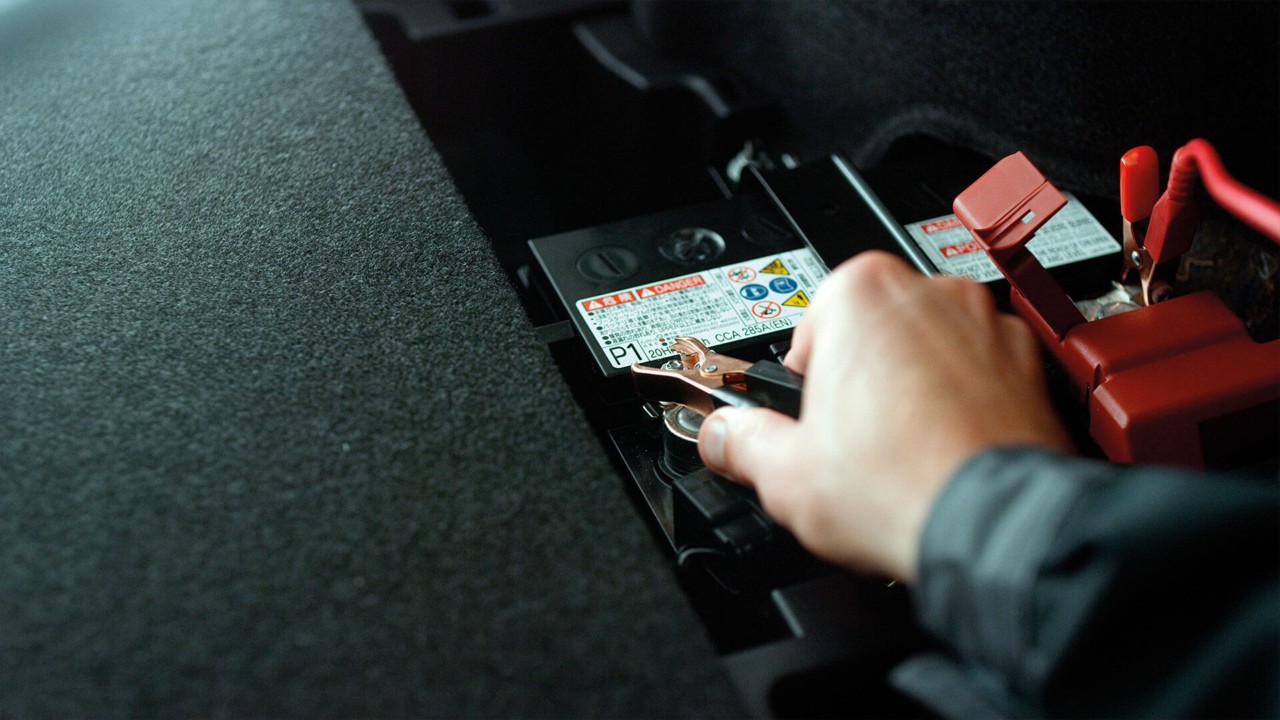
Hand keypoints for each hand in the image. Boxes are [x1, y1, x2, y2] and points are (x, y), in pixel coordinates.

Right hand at [698, 251, 1071, 581]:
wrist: (993, 525)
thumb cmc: (901, 485)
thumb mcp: (783, 474)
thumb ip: (740, 442)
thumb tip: (722, 436)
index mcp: (860, 292)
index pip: (809, 323)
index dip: (801, 380)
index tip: (803, 417)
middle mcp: (930, 293)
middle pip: (871, 331)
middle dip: (858, 378)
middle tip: (845, 440)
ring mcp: (986, 325)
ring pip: (928, 350)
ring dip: (911, 388)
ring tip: (895, 453)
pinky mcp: (1029, 365)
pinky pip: (979, 375)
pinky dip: (962, 405)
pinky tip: (940, 454)